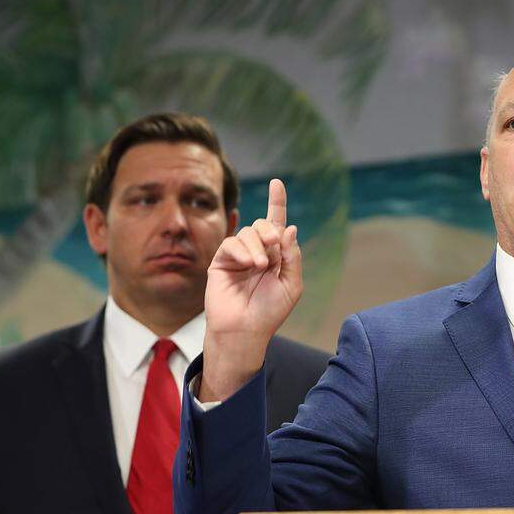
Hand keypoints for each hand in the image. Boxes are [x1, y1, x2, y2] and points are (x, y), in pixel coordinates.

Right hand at [200, 179, 301, 400]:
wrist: (246, 330)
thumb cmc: (270, 312)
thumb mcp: (291, 284)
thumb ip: (292, 256)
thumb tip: (290, 228)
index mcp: (275, 257)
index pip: (277, 225)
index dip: (277, 203)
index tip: (277, 183)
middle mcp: (257, 252)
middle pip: (264, 225)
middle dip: (271, 231)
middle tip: (274, 248)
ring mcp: (238, 256)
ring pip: (248, 233)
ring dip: (258, 246)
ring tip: (260, 267)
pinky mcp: (221, 261)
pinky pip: (231, 243)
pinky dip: (242, 250)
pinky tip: (248, 264)